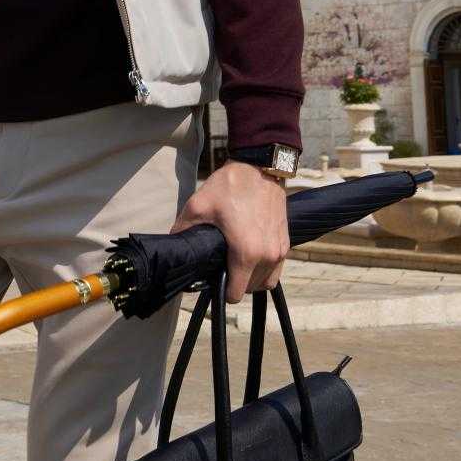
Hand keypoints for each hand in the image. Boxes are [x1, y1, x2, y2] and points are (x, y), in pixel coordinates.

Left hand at [169, 160, 289, 303]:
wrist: (260, 166)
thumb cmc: (231, 185)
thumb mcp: (199, 205)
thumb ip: (183, 229)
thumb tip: (173, 244)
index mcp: (246, 253)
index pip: (234, 294)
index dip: (220, 290)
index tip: (213, 276)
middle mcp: (267, 256)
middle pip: (250, 289)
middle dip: (235, 283)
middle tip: (221, 267)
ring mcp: (279, 250)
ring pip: (266, 282)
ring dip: (252, 279)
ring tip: (237, 264)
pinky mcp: (286, 242)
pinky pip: (276, 269)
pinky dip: (265, 269)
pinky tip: (251, 255)